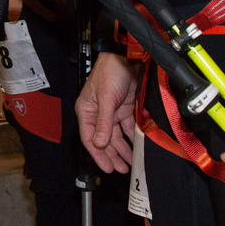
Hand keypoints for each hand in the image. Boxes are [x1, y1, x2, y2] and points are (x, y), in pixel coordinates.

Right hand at [75, 52, 138, 172]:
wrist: (127, 55)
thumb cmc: (110, 71)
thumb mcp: (105, 98)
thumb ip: (103, 122)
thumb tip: (100, 143)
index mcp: (87, 111)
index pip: (90, 138)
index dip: (98, 155)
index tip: (107, 168)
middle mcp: (98, 113)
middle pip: (104, 140)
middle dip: (112, 155)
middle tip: (121, 169)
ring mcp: (113, 111)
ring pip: (117, 136)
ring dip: (123, 149)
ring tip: (130, 163)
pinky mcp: (126, 108)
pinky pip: (128, 127)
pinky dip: (131, 137)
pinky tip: (137, 147)